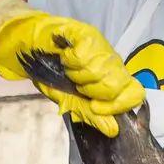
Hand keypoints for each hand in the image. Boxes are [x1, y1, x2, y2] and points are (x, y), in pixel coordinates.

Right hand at [0, 0, 144, 136]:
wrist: (29, 50)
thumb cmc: (51, 74)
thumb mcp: (70, 101)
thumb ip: (92, 115)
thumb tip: (113, 130)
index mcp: (113, 80)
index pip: (133, 93)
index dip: (117, 105)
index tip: (95, 107)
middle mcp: (112, 63)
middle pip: (116, 84)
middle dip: (92, 91)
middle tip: (77, 85)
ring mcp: (102, 46)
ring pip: (100, 70)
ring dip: (78, 75)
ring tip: (69, 70)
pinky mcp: (87, 33)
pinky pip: (84, 55)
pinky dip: (70, 61)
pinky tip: (65, 58)